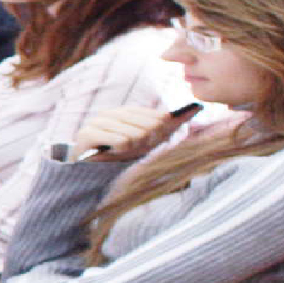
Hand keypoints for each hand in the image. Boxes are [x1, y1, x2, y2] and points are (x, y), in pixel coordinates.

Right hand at [73, 104, 194, 158]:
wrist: (86, 175)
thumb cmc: (118, 160)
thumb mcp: (146, 144)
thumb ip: (169, 125)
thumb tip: (197, 107)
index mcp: (125, 113)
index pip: (157, 117)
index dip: (159, 134)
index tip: (149, 144)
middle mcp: (111, 113)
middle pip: (149, 126)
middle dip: (145, 143)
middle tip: (130, 151)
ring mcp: (98, 121)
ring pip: (136, 135)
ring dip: (131, 149)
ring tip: (117, 153)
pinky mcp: (87, 134)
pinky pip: (121, 141)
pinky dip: (120, 151)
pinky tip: (109, 154)